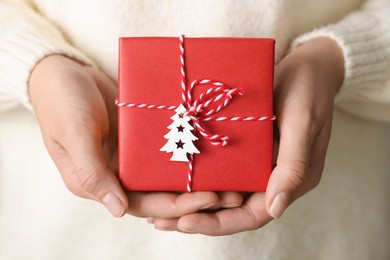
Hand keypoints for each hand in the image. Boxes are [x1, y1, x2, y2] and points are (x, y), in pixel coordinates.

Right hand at [29, 55, 241, 217]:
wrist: (65, 72)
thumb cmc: (62, 103)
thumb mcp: (74, 135)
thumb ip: (93, 172)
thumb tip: (118, 210)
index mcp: (99, 182)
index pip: (143, 204)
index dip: (177, 205)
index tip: (209, 198)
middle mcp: (118, 174)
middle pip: (162, 193)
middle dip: (196, 196)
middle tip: (232, 194)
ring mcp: (132, 156)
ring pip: (168, 175)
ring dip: (196, 178)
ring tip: (230, 177)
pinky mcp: (141, 138)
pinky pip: (167, 149)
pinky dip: (187, 153)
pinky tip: (212, 153)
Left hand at [147, 37, 344, 234]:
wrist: (307, 65)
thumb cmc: (308, 90)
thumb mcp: (302, 123)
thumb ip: (293, 166)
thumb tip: (276, 209)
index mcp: (290, 180)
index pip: (252, 215)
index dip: (219, 223)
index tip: (186, 222)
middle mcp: (271, 178)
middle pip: (232, 209)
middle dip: (198, 217)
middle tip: (160, 221)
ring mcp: (257, 163)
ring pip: (224, 192)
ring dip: (194, 201)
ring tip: (160, 207)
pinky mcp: (247, 148)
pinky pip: (222, 169)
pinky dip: (201, 177)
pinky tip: (175, 177)